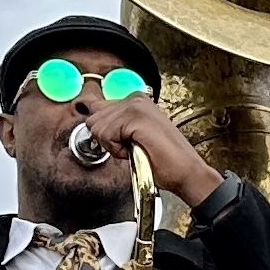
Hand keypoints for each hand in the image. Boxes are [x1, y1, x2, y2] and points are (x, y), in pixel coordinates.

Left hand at [82, 93, 220, 209]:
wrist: (185, 172)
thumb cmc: (161, 160)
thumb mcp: (130, 137)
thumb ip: (111, 123)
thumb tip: (84, 109)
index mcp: (135, 100)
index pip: (96, 105)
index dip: (97, 123)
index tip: (102, 127)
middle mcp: (135, 98)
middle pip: (93, 119)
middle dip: (106, 140)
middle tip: (130, 147)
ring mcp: (135, 105)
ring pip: (97, 128)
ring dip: (113, 147)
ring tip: (135, 149)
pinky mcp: (135, 116)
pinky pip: (107, 135)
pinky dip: (118, 150)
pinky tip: (136, 150)